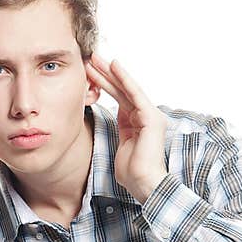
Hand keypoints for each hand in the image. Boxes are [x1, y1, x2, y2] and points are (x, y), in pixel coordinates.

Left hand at [85, 52, 167, 202]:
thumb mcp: (122, 145)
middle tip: (91, 57)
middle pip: (122, 90)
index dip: (105, 83)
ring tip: (96, 58)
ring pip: (126, 89)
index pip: (119, 97)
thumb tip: (112, 119)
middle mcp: (146, 115)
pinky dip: (125, 80)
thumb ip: (121, 129)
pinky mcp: (151, 118)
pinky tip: (114, 67)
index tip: (90, 72)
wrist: (143, 183)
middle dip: (105, 73)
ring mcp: (150, 115)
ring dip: (111, 73)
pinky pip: (135, 94)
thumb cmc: (132, 171)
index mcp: (137, 122)